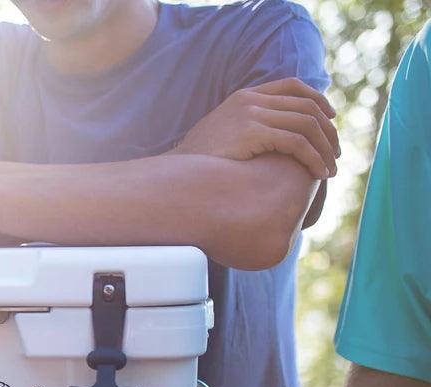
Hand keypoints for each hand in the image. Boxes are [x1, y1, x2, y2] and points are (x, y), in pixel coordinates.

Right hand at [174, 78, 339, 179]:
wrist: (175, 174)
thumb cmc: (197, 167)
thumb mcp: (223, 140)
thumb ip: (246, 132)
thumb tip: (268, 147)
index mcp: (244, 97)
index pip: (293, 87)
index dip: (318, 101)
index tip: (331, 121)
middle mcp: (250, 100)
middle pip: (306, 106)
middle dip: (328, 131)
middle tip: (335, 154)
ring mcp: (251, 114)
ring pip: (307, 124)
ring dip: (325, 148)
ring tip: (331, 170)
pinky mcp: (253, 133)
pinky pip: (297, 142)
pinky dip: (314, 158)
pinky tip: (319, 174)